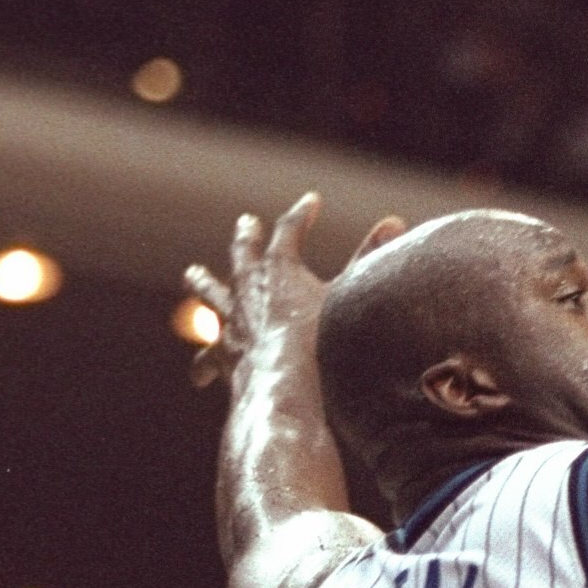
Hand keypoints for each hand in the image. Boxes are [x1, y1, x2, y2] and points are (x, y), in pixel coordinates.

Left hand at [183, 194, 405, 390]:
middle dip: (247, 237)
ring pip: (212, 295)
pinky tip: (198, 376)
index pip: (291, 229)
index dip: (302, 214)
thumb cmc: (322, 343)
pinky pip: (207, 358)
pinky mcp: (222, 355)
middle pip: (243, 253)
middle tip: (246, 223)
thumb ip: (369, 257)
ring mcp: (230, 321)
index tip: (311, 201)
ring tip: (192, 274)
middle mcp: (247, 288)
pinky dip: (204, 365)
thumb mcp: (350, 295)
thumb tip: (395, 222)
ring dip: (203, 283)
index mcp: (279, 268)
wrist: (286, 386)